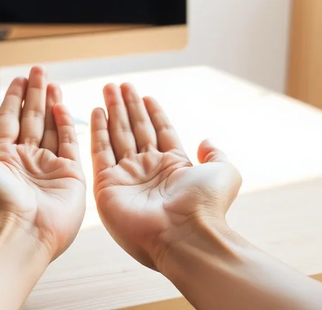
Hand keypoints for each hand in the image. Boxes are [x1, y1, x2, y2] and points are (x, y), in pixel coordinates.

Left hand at [0, 66, 85, 259]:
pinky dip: (66, 123)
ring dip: (51, 103)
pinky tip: (61, 105)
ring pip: (51, 128)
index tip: (18, 79)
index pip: (8, 121)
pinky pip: (69, 144)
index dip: (13, 99)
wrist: (15, 232)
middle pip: (31, 119)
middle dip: (34, 94)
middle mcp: (25, 162)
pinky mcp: (70, 176)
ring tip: (52, 81)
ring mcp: (48, 169)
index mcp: (0, 160)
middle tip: (38, 70)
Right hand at [91, 83, 241, 269]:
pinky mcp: (107, 186)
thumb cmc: (205, 205)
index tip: (145, 95)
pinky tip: (97, 112)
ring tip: (108, 88)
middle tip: (118, 85)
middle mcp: (148, 170)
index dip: (152, 112)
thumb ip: (215, 155)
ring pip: (117, 135)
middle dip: (128, 106)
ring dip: (113, 111)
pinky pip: (100, 152)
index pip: (159, 131)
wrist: (184, 235)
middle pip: (135, 129)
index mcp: (173, 166)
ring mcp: (127, 177)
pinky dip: (97, 131)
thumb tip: (205, 141)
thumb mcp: (224, 173)